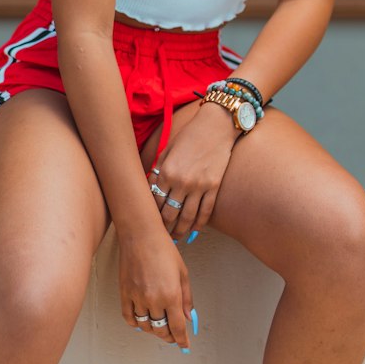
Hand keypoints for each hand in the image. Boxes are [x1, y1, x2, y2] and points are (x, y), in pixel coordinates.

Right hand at [119, 226, 194, 349]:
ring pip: (145, 325)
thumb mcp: (182, 273)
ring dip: (154, 331)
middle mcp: (153, 299)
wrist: (140, 235)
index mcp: (171, 295)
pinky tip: (143, 321)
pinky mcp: (124, 293)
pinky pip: (129, 317)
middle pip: (161, 329)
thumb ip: (186, 298)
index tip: (184, 346)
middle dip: (169, 337)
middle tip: (173, 337)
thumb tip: (187, 317)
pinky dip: (136, 324)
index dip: (182, 340)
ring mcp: (137, 297)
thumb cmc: (164, 250)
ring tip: (159, 328)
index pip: (177, 327)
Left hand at [148, 102, 236, 240]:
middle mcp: (181, 182)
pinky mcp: (214, 187)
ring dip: (180, 230)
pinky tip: (194, 230)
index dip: (150, 215)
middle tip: (161, 236)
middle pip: (169, 214)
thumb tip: (149, 188)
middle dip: (164, 228)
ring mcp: (199, 186)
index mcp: (166, 172)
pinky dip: (199, 224)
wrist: (216, 126)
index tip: (148, 223)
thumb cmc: (189, 135)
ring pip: (187, 217)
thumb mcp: (167, 150)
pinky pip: (205, 211)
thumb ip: (158, 170)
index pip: (154, 202)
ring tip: (176, 237)